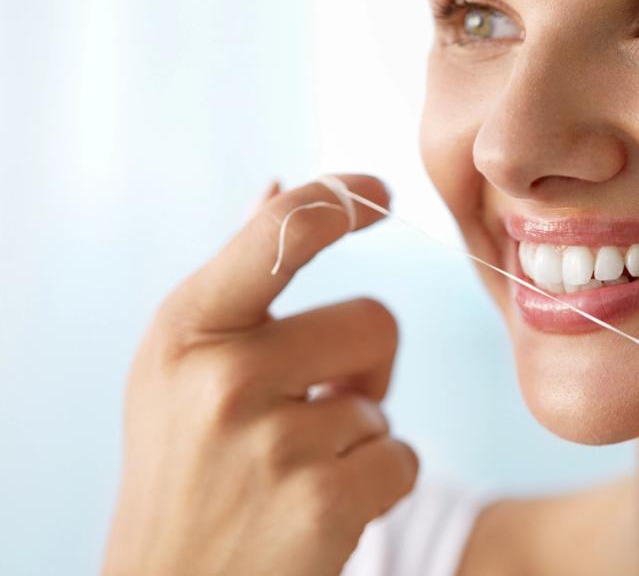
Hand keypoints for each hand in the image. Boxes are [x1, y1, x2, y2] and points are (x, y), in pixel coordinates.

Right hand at [101, 175, 418, 575]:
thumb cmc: (184, 470)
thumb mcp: (179, 370)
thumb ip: (237, 281)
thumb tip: (278, 187)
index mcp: (187, 330)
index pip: (280, 231)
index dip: (341, 199)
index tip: (380, 193)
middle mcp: (223, 375)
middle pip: (375, 320)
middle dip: (365, 366)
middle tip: (318, 408)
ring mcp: (272, 441)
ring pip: (385, 403)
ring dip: (358, 437)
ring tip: (294, 470)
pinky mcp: (322, 502)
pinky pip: (402, 459)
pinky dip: (377, 484)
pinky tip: (321, 508)